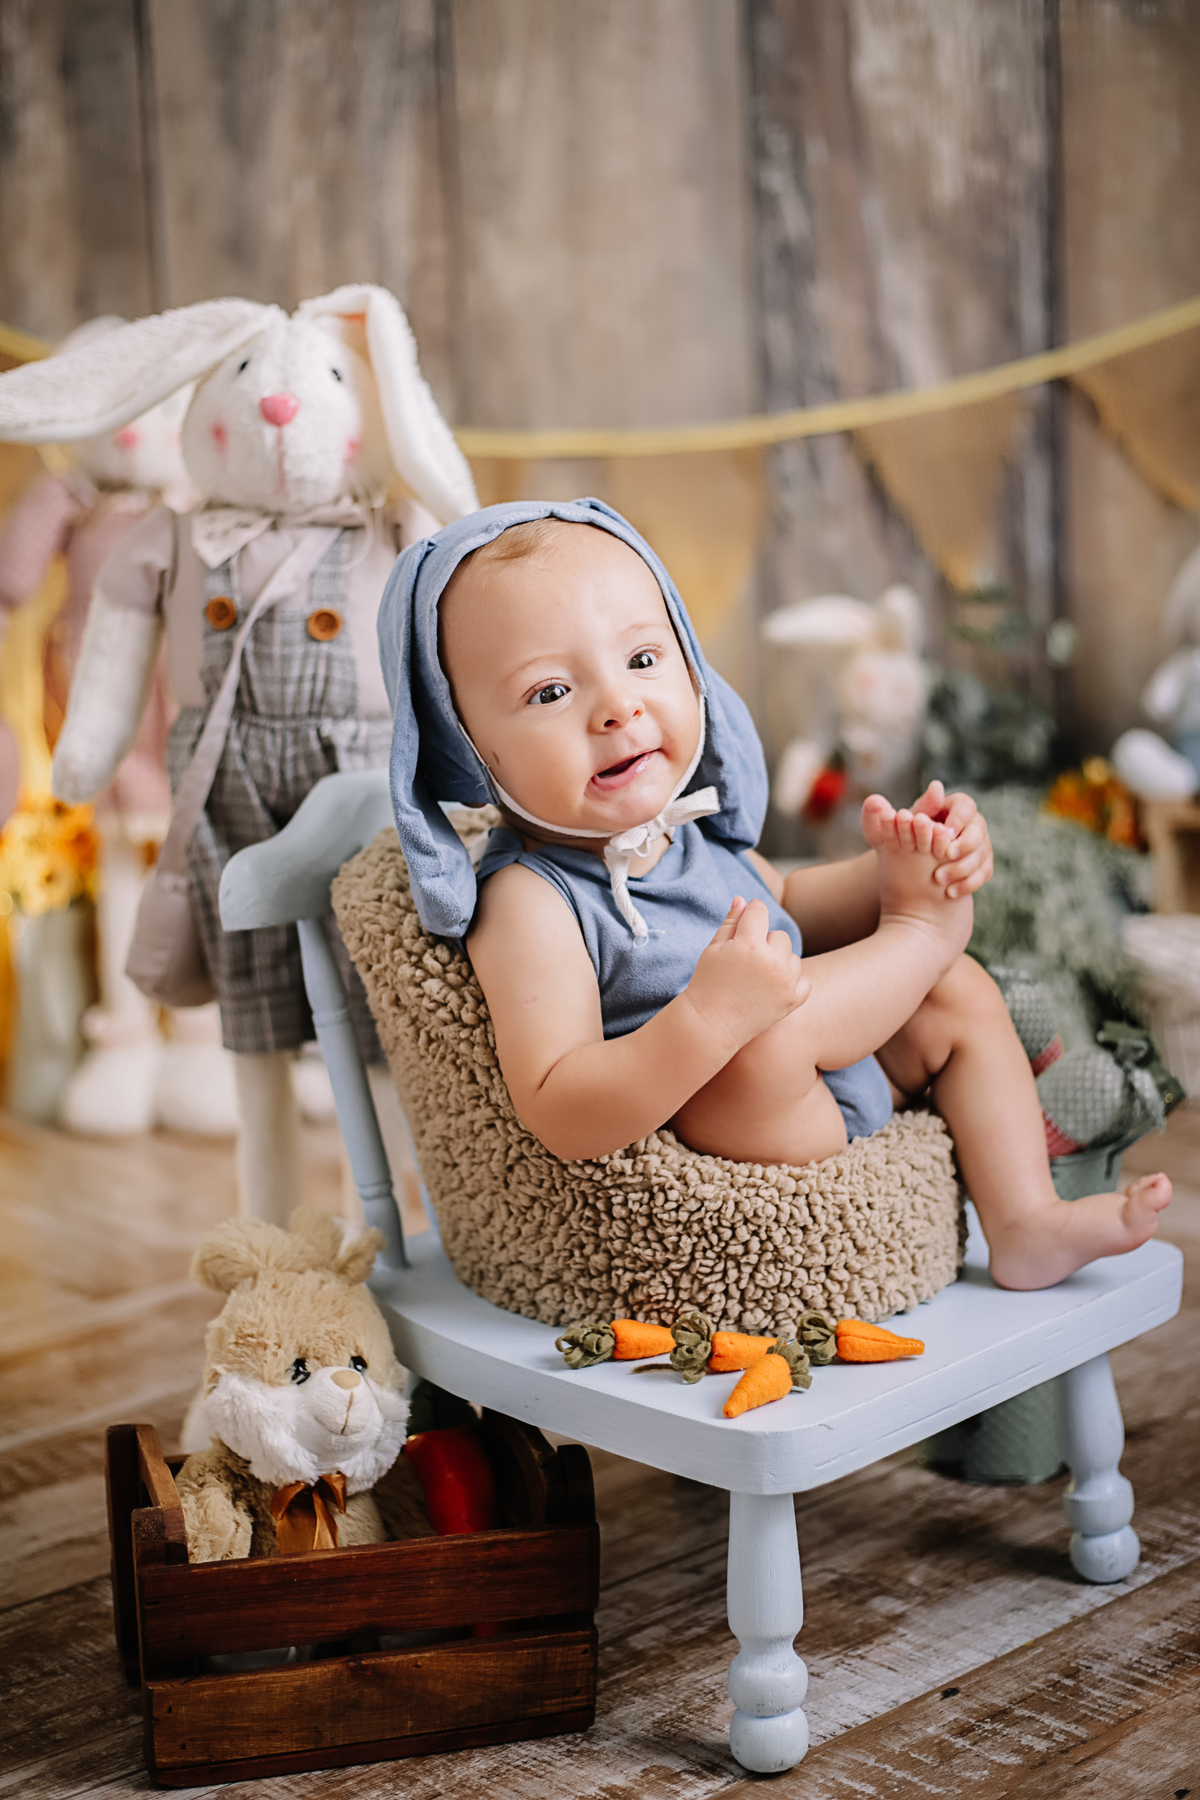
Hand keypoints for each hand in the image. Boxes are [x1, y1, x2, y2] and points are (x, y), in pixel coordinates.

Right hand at [684, 897, 810, 1054]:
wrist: (711, 1025)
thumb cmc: (707, 984)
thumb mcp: (713, 949)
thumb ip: (731, 922)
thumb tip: (743, 900)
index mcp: (749, 944)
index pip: (759, 911)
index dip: (750, 914)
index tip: (744, 926)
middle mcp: (772, 961)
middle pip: (780, 935)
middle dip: (765, 942)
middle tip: (747, 960)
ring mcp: (785, 982)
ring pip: (792, 957)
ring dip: (779, 961)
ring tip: (758, 976)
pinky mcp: (792, 1001)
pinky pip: (804, 981)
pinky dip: (792, 982)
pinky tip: (773, 987)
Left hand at [912, 781, 993, 896]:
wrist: (910, 866)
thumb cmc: (907, 836)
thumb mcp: (906, 823)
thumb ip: (921, 805)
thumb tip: (936, 785)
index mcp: (954, 807)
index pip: (965, 805)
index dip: (958, 818)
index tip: (945, 832)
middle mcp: (971, 823)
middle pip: (979, 828)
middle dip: (965, 843)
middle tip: (946, 855)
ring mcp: (980, 843)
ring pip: (983, 853)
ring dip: (962, 867)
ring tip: (939, 879)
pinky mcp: (983, 863)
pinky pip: (984, 873)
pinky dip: (968, 883)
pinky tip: (950, 892)